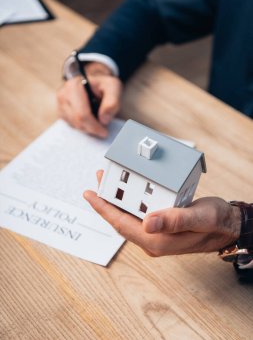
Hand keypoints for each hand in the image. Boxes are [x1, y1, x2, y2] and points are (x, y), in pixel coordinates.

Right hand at [57, 62, 122, 137]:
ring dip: (88, 128)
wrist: (95, 84)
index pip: (82, 114)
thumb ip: (112, 103)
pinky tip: (91, 120)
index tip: (104, 132)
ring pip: (74, 126)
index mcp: (74, 86)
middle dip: (92, 128)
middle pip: (77, 122)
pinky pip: (72, 126)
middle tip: (104, 129)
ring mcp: (60, 105)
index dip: (94, 126)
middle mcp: (63, 95)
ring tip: (98, 120)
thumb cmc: (104, 86)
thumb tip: (104, 120)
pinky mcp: (61, 113)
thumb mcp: (113, 88)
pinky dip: (83, 127)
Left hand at [84, 170, 241, 256]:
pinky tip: (128, 191)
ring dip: (116, 201)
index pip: (122, 224)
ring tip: (109, 181)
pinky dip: (129, 202)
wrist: (227, 226)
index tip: (90, 194)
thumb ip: (174, 220)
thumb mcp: (199, 217)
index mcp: (158, 241)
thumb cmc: (216, 222)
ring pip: (128, 217)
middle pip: (121, 221)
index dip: (103, 209)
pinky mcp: (160, 228)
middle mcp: (153, 241)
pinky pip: (138, 215)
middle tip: (99, 180)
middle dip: (106, 202)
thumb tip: (147, 223)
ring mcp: (155, 235)